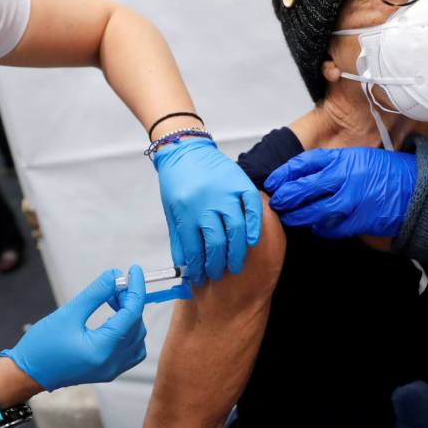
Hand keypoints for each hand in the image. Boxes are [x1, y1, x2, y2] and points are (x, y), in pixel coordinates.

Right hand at [0, 266, 146, 390]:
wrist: (27, 373)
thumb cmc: (42, 346)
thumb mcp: (68, 313)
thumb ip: (95, 293)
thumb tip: (115, 276)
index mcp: (102, 350)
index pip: (132, 314)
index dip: (136, 289)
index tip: (134, 271)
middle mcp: (111, 363)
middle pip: (136, 325)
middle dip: (130, 301)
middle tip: (114, 284)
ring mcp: (111, 370)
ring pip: (136, 338)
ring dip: (130, 316)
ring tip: (112, 300)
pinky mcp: (107, 371)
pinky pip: (130, 350)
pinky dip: (127, 331)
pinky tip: (113, 318)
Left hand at [153, 138, 262, 284]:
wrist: (185, 150)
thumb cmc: (177, 181)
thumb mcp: (171, 211)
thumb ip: (179, 239)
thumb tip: (185, 266)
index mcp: (185, 210)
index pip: (194, 248)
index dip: (197, 268)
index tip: (199, 278)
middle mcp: (206, 202)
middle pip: (216, 243)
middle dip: (217, 265)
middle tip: (218, 274)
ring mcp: (225, 192)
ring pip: (236, 229)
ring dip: (236, 252)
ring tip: (234, 265)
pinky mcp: (241, 183)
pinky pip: (253, 208)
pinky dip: (255, 226)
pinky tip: (253, 241)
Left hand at [264, 148, 416, 239]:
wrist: (417, 190)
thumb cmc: (388, 173)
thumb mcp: (359, 158)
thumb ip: (333, 165)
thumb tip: (303, 174)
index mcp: (343, 159)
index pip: (303, 164)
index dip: (283, 174)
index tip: (273, 181)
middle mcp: (345, 177)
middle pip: (302, 188)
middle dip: (285, 197)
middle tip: (276, 203)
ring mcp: (351, 200)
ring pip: (313, 211)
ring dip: (298, 217)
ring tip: (290, 218)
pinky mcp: (358, 220)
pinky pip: (331, 227)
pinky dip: (320, 229)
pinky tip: (315, 227)